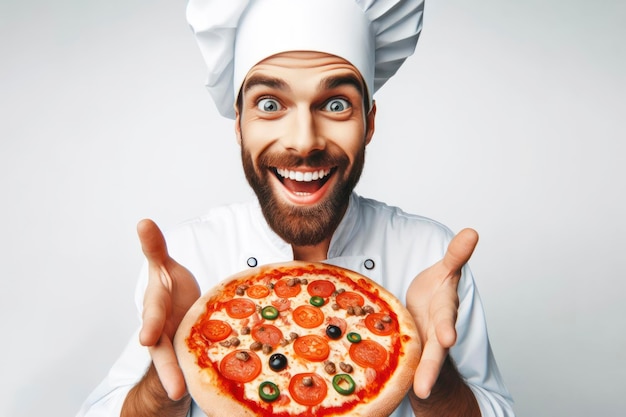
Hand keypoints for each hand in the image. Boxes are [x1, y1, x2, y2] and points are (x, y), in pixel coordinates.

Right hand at [136, 219, 200, 399]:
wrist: (180, 308)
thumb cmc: (171, 289)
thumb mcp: (164, 268)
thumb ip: (155, 249)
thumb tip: (143, 221)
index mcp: (156, 309)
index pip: (153, 317)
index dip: (151, 326)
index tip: (146, 337)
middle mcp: (162, 333)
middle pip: (162, 352)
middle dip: (166, 368)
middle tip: (173, 386)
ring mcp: (176, 347)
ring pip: (176, 365)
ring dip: (178, 380)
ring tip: (181, 395)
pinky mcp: (193, 355)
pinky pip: (198, 365)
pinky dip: (202, 377)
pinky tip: (215, 388)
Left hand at [406, 228, 478, 398]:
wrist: (428, 308)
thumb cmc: (435, 291)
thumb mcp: (445, 272)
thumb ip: (456, 255)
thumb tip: (472, 232)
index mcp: (443, 313)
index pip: (445, 322)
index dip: (446, 329)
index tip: (448, 339)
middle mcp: (435, 334)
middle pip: (434, 353)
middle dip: (431, 368)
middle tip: (424, 388)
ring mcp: (422, 346)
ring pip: (421, 364)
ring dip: (420, 379)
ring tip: (417, 396)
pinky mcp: (407, 352)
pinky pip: (402, 364)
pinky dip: (402, 378)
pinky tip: (393, 392)